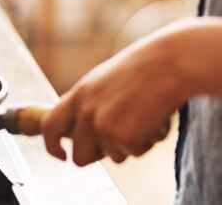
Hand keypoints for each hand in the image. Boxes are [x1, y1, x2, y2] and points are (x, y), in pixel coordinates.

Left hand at [41, 22, 194, 165]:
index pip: (50, 127)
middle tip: (118, 141)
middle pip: (79, 156)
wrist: (171, 63)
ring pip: (112, 158)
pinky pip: (134, 154)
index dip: (52, 146)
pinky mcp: (123, 138)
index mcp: (78, 95)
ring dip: (129, 145)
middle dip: (98, 157)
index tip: (61, 155)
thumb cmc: (145, 68)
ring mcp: (102, 126)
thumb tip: (82, 133)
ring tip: (143, 118)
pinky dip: (147, 143)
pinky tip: (154, 120)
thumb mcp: (104, 81)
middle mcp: (85, 112)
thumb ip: (89, 104)